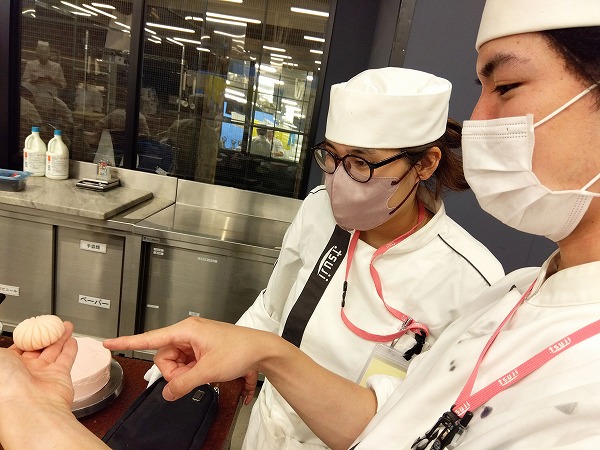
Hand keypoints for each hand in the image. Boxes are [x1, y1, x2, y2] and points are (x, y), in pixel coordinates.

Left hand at [0, 321, 76, 411]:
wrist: (27, 406)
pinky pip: (66, 358)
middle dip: (45, 335)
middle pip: (37, 348)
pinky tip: (72, 339)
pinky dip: (70, 347)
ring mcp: (43, 374)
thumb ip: (2, 348)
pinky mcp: (60, 376)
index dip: (26, 336)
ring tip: (64, 326)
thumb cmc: (4, 386)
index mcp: (7, 367)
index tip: (33, 326)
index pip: (18, 348)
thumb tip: (3, 341)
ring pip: (53, 350)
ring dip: (60, 337)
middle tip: (51, 324)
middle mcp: (25, 372)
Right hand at [104, 317, 269, 401]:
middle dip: (175, 372)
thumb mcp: (208, 371)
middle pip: (165, 357)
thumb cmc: (240, 350)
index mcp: (186, 330)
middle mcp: (189, 333)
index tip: (109, 342)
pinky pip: (189, 365)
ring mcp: (197, 341)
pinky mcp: (203, 349)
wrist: (262, 350)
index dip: (127, 341)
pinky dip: (195, 373)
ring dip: (187, 374)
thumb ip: (183, 383)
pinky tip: (210, 375)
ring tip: (205, 374)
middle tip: (192, 376)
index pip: (150, 338)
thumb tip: (167, 393)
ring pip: (177, 363)